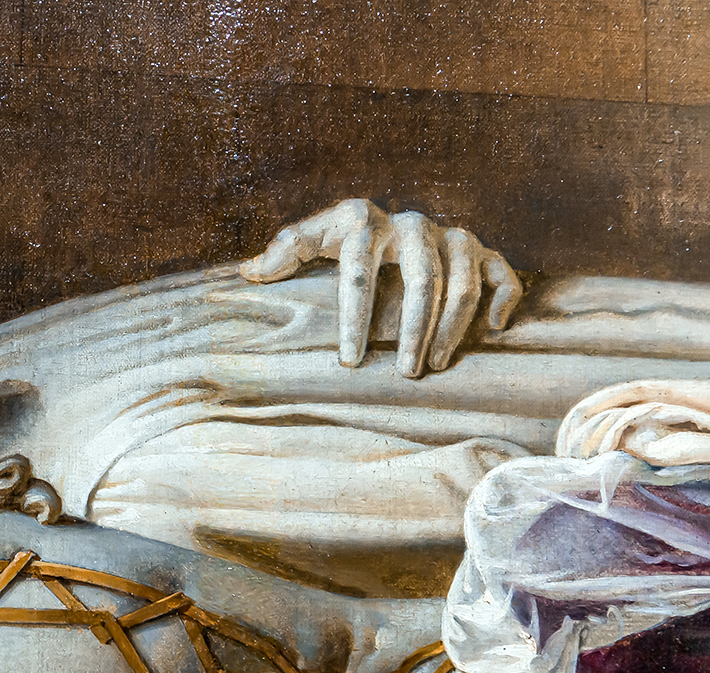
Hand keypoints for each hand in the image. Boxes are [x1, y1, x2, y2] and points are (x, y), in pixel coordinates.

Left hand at [238, 199, 522, 377]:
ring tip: (435, 367)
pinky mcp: (480, 249)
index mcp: (363, 221)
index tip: (349, 361)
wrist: (384, 221)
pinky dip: (503, 299)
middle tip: (406, 373)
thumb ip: (284, 252)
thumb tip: (248, 273)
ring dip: (452, 328)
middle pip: (421, 280)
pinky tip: (492, 331)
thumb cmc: (339, 241)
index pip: (357, 271)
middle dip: (414, 330)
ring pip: (462, 282)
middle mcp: (411, 224)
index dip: (354, 317)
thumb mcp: (309, 240)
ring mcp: (449, 235)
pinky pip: (502, 272)